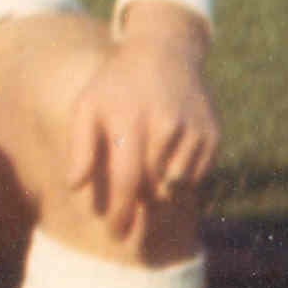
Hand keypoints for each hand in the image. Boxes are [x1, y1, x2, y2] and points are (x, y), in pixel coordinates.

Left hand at [69, 6, 219, 237]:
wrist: (163, 55)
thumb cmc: (115, 86)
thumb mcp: (87, 107)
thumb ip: (80, 146)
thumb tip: (75, 186)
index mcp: (129, 122)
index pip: (127, 180)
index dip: (121, 211)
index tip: (115, 232)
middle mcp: (165, 127)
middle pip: (153, 188)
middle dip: (139, 211)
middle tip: (126, 226)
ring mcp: (193, 131)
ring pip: (176, 186)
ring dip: (159, 196)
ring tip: (143, 187)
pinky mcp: (212, 136)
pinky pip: (196, 175)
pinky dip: (180, 180)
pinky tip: (164, 166)